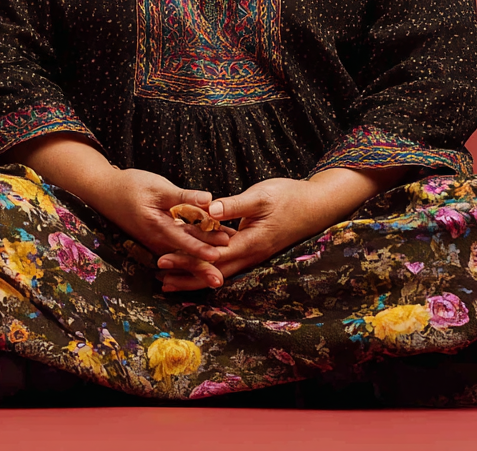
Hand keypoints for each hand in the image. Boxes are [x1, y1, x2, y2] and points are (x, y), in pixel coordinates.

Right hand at [7, 135, 232, 284]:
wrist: (106, 192)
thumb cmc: (131, 186)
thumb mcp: (158, 187)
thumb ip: (183, 196)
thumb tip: (209, 199)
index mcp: (157, 226)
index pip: (183, 240)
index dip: (200, 249)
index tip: (218, 257)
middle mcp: (157, 239)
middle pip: (184, 254)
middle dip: (203, 266)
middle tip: (222, 278)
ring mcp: (156, 241)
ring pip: (182, 252)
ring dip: (201, 258)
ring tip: (221, 265)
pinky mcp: (157, 237)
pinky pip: (177, 246)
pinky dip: (193, 248)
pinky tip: (207, 248)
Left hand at [156, 176, 320, 291]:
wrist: (315, 205)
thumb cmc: (288, 196)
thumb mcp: (261, 196)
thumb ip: (234, 205)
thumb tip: (209, 210)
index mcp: (250, 242)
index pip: (211, 257)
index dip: (187, 259)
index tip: (164, 260)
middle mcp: (251, 254)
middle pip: (213, 271)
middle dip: (187, 276)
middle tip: (160, 279)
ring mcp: (254, 254)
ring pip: (220, 270)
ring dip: (196, 275)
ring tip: (172, 280)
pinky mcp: (254, 248)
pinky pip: (228, 262)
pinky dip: (210, 265)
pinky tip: (197, 263)